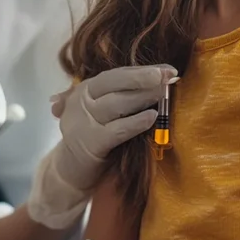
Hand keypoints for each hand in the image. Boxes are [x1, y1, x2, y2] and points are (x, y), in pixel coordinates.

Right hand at [27, 65, 175, 227]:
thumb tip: (161, 78)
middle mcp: (82, 100)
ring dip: (143, 97)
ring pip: (117, 103)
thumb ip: (124, 94)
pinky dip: (136, 123)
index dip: (144, 70)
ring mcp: (84, 121)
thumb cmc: (95, 136)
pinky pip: (117, 130)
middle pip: (115, 82)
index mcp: (87, 88)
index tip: (169, 70)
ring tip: (164, 93)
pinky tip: (153, 117)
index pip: (118, 73)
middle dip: (144, 78)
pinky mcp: (91, 143)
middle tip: (169, 76)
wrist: (70, 170)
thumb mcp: (104, 111)